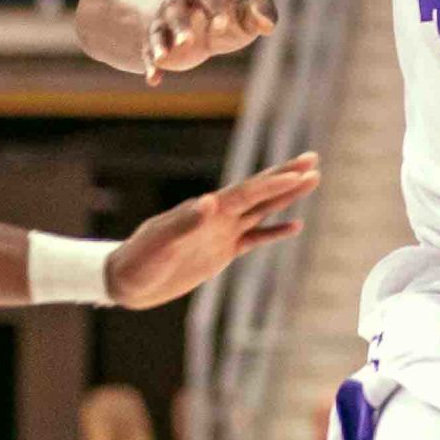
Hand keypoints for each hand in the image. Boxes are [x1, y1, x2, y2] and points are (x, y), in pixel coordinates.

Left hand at [105, 152, 319, 308]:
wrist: (126, 281)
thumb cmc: (138, 261)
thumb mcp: (158, 244)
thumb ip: (184, 223)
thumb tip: (209, 201)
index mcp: (206, 211)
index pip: (246, 193)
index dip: (273, 183)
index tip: (299, 172)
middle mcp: (217, 216)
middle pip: (259, 193)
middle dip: (286, 177)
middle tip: (314, 159)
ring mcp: (220, 233)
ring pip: (261, 210)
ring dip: (286, 196)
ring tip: (311, 180)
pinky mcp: (220, 252)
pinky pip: (254, 239)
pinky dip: (274, 231)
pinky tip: (294, 225)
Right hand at [143, 0, 276, 83]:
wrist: (203, 26)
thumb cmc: (230, 17)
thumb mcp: (247, 13)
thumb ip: (261, 12)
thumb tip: (267, 23)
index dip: (214, 9)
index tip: (223, 25)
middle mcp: (179, 5)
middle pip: (176, 12)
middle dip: (181, 26)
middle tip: (187, 41)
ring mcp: (165, 25)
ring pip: (158, 32)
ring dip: (159, 44)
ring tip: (162, 58)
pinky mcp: (156, 46)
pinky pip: (148, 54)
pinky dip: (151, 67)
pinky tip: (154, 80)